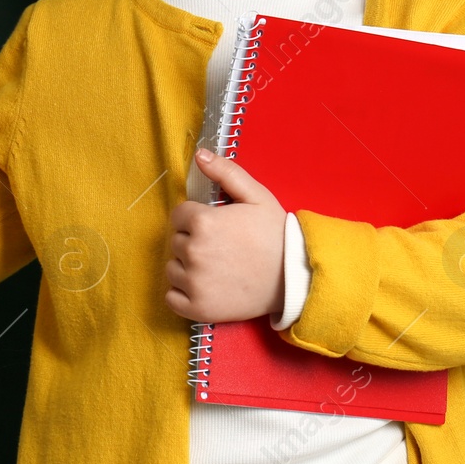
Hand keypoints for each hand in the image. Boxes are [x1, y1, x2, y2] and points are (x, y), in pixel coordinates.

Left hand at [164, 150, 287, 321]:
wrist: (293, 277)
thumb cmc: (275, 234)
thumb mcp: (256, 195)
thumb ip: (225, 172)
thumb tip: (199, 155)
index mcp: (203, 223)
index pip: (179, 216)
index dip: (197, 219)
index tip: (216, 226)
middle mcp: (193, 252)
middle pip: (176, 241)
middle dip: (193, 241)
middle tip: (221, 247)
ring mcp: (194, 283)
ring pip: (172, 268)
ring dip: (187, 267)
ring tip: (215, 267)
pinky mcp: (196, 308)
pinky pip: (171, 297)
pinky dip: (182, 293)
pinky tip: (205, 286)